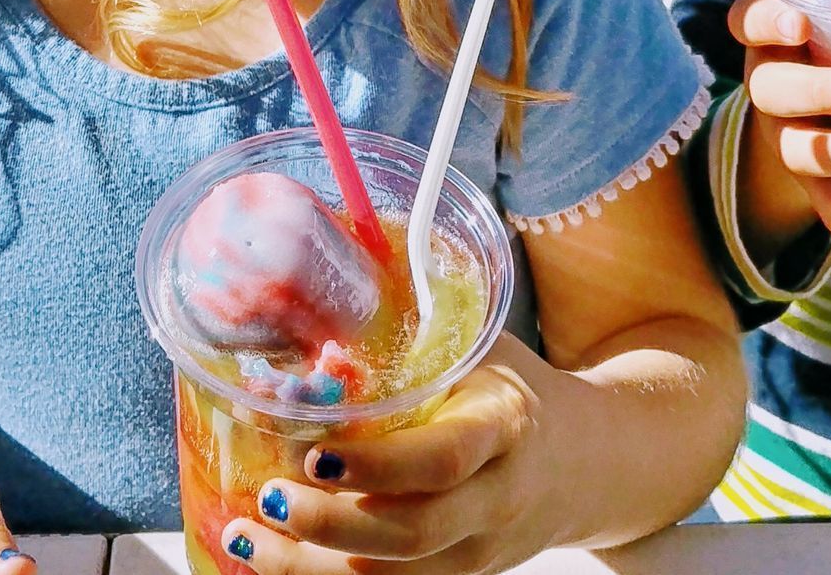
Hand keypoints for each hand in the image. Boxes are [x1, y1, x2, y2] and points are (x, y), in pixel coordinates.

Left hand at [219, 338, 563, 573]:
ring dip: (310, 570)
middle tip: (268, 496)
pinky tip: (270, 564)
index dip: (379, 466)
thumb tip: (322, 284)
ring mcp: (476, 552)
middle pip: (412, 535)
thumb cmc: (511, 388)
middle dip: (330, 526)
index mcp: (503, 428)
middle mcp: (495, 500)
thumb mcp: (480, 348)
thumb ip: (415, 329)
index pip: (444, 458)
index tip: (317, 451)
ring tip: (247, 535)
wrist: (583, 461)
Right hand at [730, 0, 830, 258]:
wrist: (812, 118)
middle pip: (775, 90)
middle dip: (821, 90)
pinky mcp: (813, 188)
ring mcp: (787, 140)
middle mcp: (770, 87)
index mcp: (774, 37)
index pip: (749, 20)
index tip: (800, 22)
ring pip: (803, 151)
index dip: (768, 22)